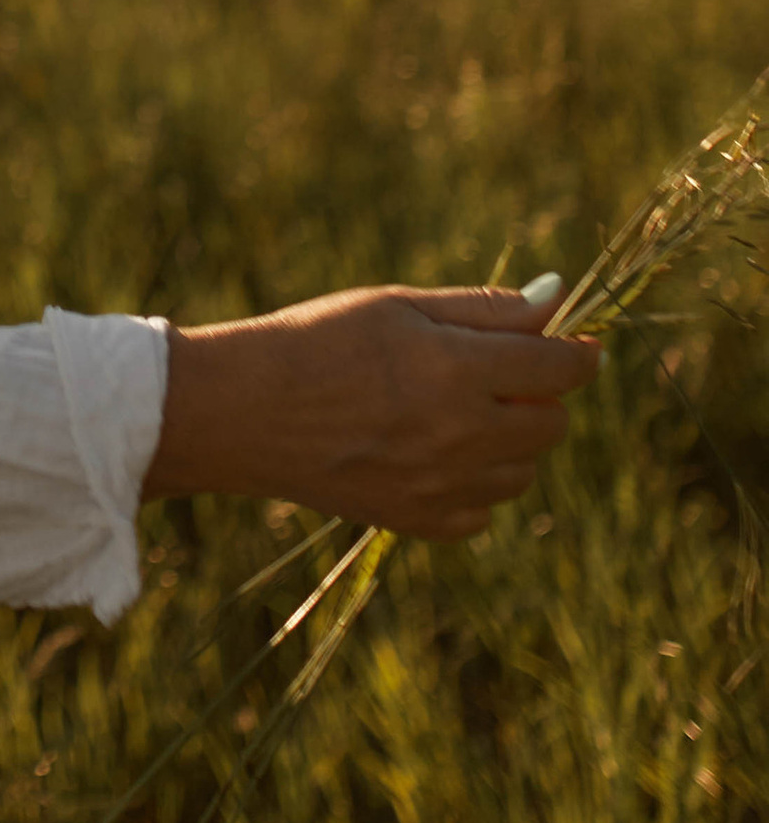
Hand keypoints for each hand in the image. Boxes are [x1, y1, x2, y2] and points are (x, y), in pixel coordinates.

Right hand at [142, 287, 599, 540]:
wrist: (244, 410)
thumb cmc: (318, 339)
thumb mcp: (397, 305)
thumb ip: (482, 307)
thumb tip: (557, 301)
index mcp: (459, 370)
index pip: (561, 368)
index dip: (578, 353)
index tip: (575, 345)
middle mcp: (462, 434)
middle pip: (552, 423)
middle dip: (540, 393)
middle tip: (496, 371)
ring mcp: (442, 486)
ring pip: (522, 471)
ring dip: (510, 440)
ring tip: (457, 411)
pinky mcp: (417, 522)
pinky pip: (482, 512)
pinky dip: (473, 485)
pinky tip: (432, 454)